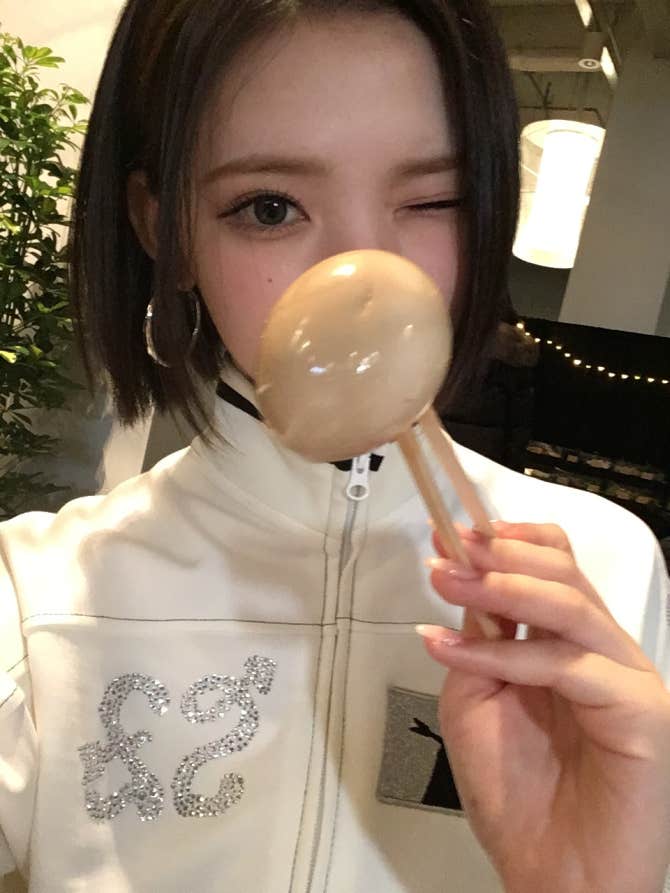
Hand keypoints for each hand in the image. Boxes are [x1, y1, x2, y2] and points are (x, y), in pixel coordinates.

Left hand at [418, 521, 669, 892]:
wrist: (552, 876)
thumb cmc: (517, 794)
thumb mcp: (476, 698)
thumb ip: (478, 641)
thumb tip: (467, 582)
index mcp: (568, 644)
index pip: (553, 567)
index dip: (505, 541)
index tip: (450, 532)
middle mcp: (601, 651)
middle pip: (565, 571)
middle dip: (500, 553)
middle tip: (448, 547)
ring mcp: (625, 677)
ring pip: (571, 604)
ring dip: (501, 585)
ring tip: (448, 580)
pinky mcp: (640, 710)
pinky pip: (569, 663)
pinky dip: (507, 652)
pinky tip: (457, 651)